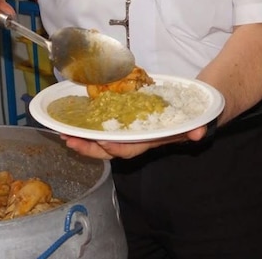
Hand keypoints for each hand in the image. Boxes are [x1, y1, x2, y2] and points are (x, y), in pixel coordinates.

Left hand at [59, 124, 208, 159]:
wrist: (193, 111)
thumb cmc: (191, 117)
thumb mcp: (197, 121)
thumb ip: (196, 127)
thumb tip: (199, 132)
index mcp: (151, 141)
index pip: (130, 149)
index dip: (115, 146)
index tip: (100, 139)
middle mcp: (137, 140)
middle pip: (109, 150)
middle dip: (88, 148)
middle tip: (69, 141)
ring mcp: (128, 133)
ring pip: (101, 143)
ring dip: (82, 140)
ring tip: (63, 134)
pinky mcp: (122, 122)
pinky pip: (102, 130)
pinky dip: (87, 129)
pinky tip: (71, 124)